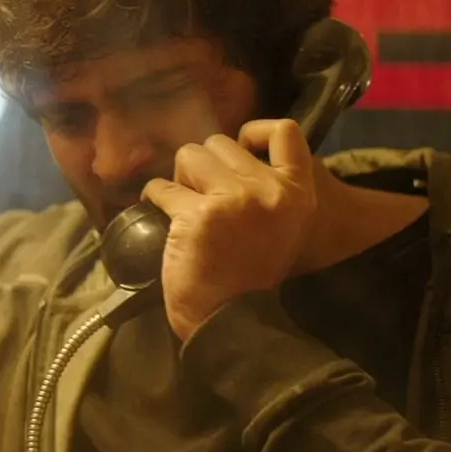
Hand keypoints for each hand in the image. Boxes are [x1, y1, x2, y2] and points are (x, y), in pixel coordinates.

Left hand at [141, 120, 319, 340]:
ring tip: (185, 207)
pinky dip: (154, 198)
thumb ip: (266, 186)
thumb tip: (229, 149)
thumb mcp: (281, 225)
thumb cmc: (250, 273)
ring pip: (188, 156)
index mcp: (296, 192)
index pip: (285, 132)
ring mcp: (232, 199)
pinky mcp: (196, 215)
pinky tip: (161, 216)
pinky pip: (161, 187)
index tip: (239, 149)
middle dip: (203, 166)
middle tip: (202, 198)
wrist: (231, 319)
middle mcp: (267, 189)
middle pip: (220, 143)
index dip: (256, 132)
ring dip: (179, 178)